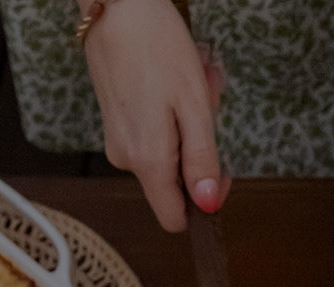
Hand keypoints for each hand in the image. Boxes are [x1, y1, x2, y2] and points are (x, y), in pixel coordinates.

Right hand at [84, 0, 230, 230]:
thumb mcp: (194, 106)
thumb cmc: (158, 46)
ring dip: (188, 127)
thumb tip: (208, 204)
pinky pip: (152, 135)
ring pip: (167, 155)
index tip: (218, 170)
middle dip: (198, 150)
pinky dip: (171, 115)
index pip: (175, 218)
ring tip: (194, 84)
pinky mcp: (115, 123)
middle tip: (208, 104)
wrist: (116, 5)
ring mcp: (117, 141)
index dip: (203, 202)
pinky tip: (175, 82)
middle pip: (174, 184)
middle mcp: (126, 159)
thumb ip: (201, 161)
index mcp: (147, 161)